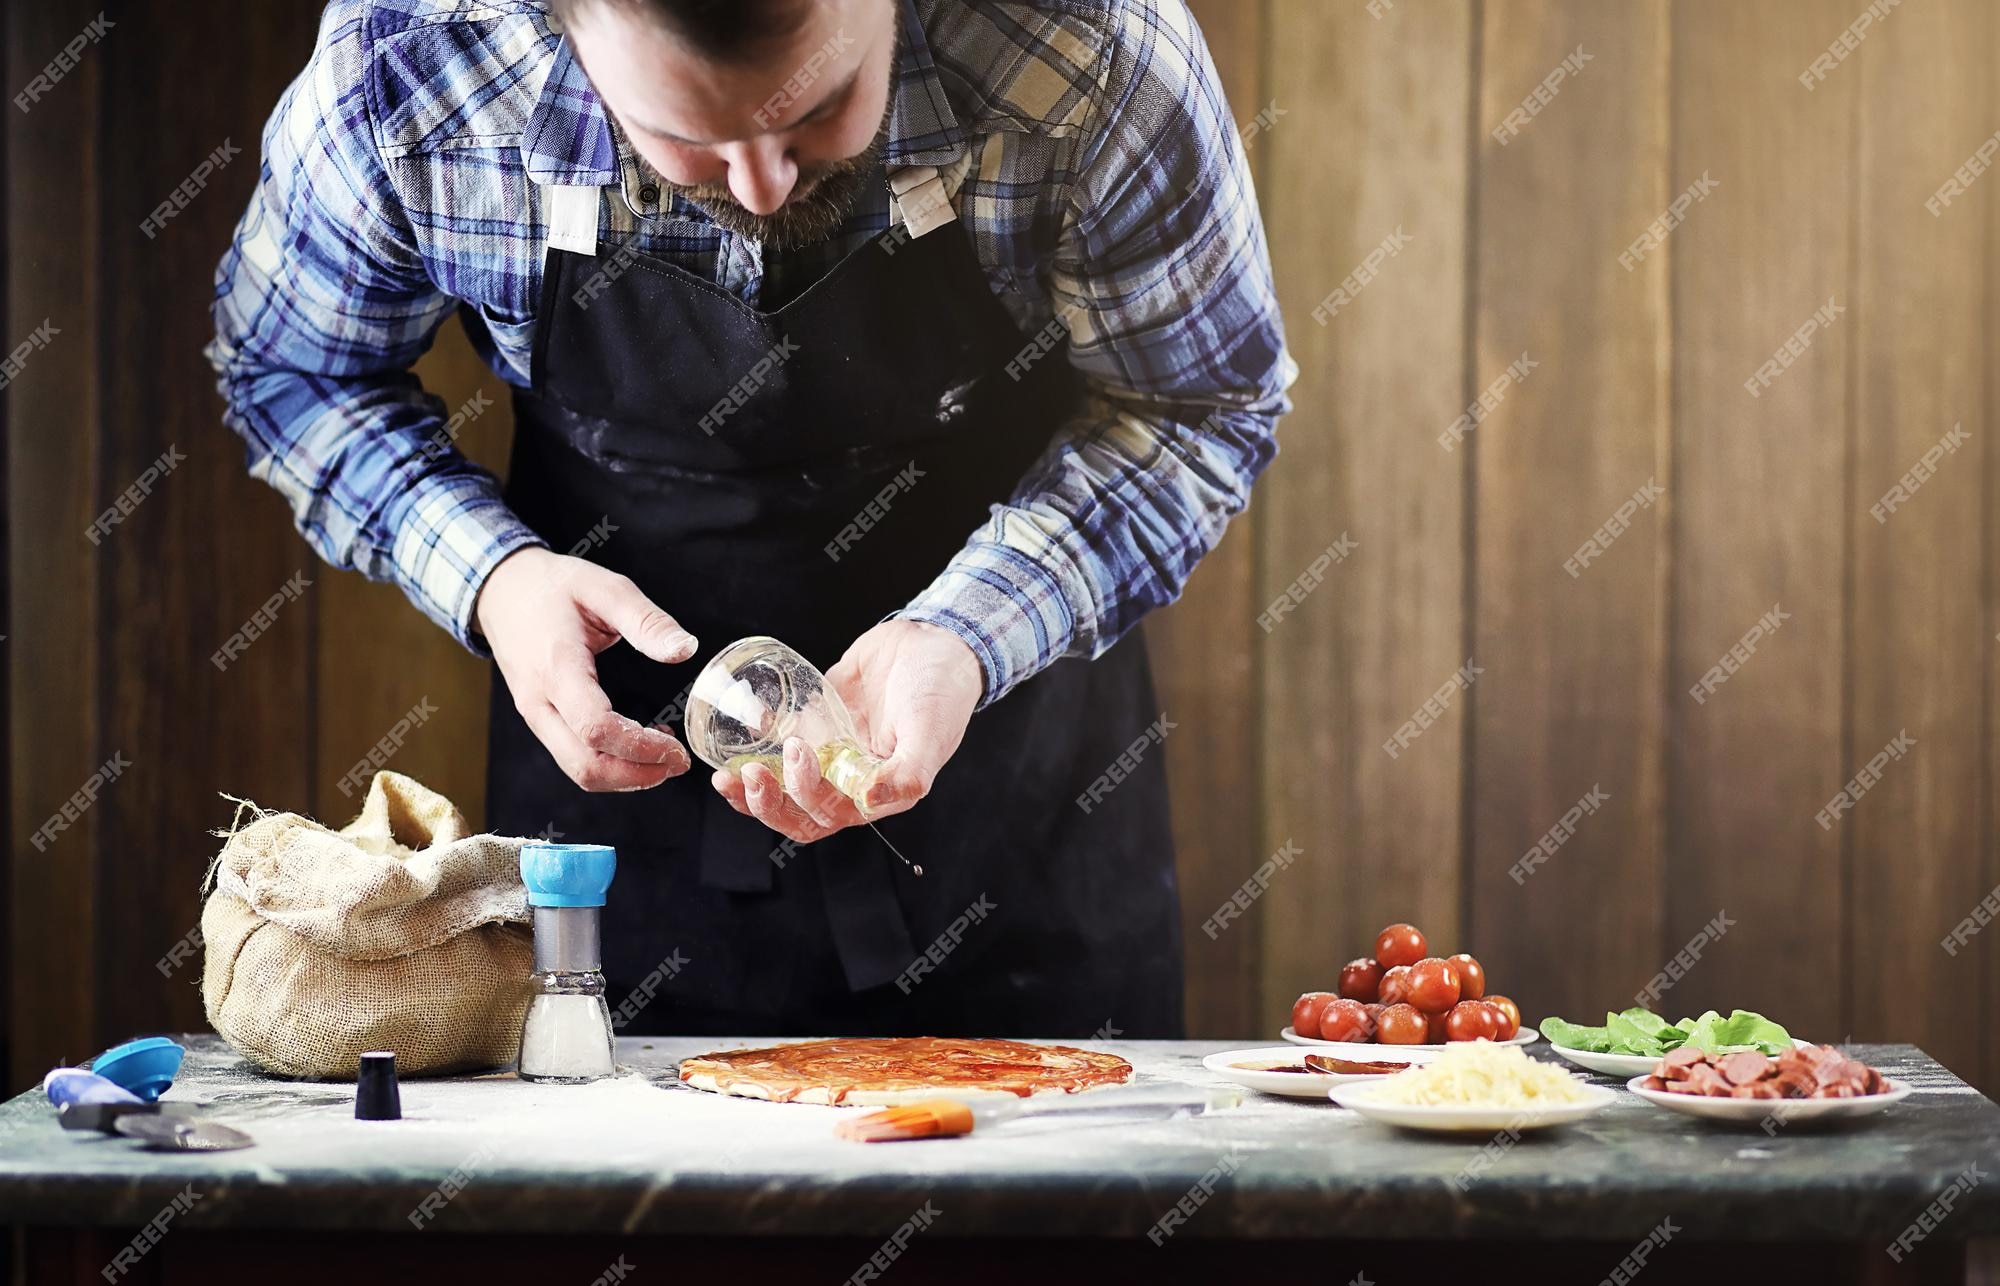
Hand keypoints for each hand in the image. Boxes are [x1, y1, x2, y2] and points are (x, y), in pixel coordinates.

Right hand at [475, 546, 697, 790]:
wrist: (502, 591)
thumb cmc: (553, 587)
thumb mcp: (604, 588)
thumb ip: (646, 620)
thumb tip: (686, 649)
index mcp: (557, 668)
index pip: (595, 728)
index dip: (640, 748)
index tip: (676, 748)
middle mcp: (539, 701)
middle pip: (585, 765)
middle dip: (637, 775)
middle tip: (678, 763)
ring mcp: (535, 715)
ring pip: (577, 769)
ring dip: (624, 776)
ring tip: (664, 759)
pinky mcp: (540, 720)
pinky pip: (572, 758)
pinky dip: (608, 764)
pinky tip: (637, 747)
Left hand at [712, 619, 981, 841]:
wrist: (935, 639)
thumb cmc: (942, 691)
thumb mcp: (930, 734)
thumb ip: (907, 773)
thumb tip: (869, 799)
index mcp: (877, 792)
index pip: (827, 816)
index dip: (800, 800)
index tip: (794, 758)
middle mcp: (849, 778)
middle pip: (797, 810)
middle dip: (767, 802)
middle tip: (747, 774)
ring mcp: (831, 749)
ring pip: (783, 785)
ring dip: (752, 788)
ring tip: (726, 775)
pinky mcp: (818, 720)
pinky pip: (781, 739)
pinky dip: (759, 741)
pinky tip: (748, 727)